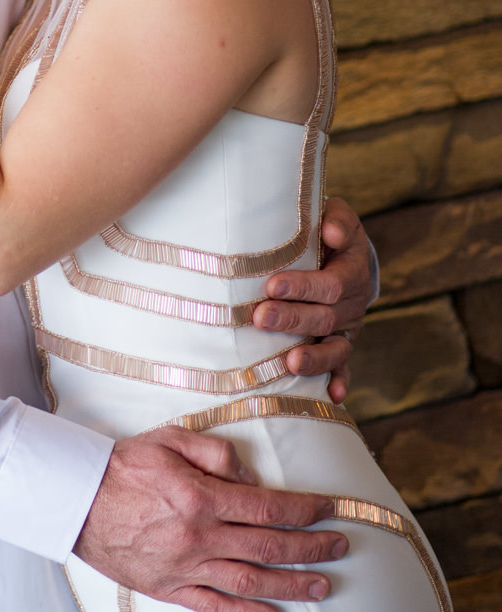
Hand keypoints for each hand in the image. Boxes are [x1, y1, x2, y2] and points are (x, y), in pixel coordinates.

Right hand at [74, 428, 346, 611]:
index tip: (331, 508)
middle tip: (341, 547)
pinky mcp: (168, 588)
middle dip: (312, 548)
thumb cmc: (120, 466)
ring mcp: (184, 568)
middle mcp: (199, 537)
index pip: (269, 507)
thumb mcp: (168, 439)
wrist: (73, 500)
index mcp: (201, 498)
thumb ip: (214, 453)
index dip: (305, 509)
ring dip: (292, 586)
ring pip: (250, 582)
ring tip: (323, 587)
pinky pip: (214, 608)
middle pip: (269, 547)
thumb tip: (250, 477)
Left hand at [252, 197, 372, 403]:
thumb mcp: (335, 215)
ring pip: (335, 349)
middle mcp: (351, 305)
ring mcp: (346, 329)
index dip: (303, 286)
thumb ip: (336, 219)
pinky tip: (332, 396)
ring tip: (290, 363)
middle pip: (324, 318)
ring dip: (314, 358)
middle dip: (292, 319)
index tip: (272, 285)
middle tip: (261, 317)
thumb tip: (331, 233)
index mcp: (350, 272)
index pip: (329, 284)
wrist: (338, 247)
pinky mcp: (339, 344)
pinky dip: (339, 382)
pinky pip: (342, 367)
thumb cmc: (325, 229)